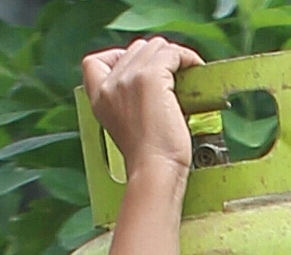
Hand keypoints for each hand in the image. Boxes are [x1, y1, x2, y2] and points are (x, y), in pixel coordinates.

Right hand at [82, 37, 204, 178]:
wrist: (154, 170)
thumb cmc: (150, 160)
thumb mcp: (129, 127)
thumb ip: (129, 103)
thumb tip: (158, 84)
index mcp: (98, 98)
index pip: (95, 62)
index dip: (120, 59)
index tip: (141, 72)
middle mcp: (109, 84)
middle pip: (135, 49)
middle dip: (158, 59)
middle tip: (177, 76)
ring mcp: (128, 78)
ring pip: (155, 47)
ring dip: (175, 57)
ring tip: (188, 73)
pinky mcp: (149, 77)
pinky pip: (173, 53)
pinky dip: (188, 58)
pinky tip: (195, 69)